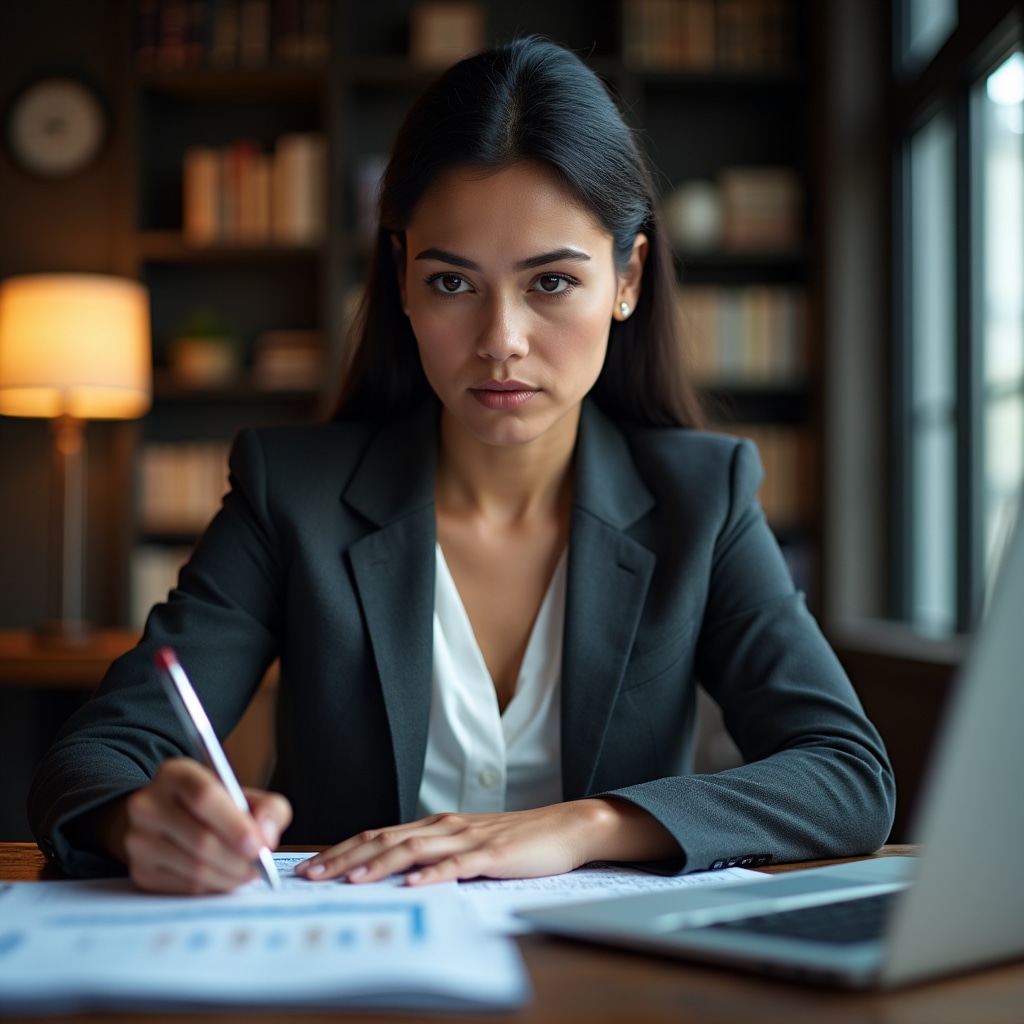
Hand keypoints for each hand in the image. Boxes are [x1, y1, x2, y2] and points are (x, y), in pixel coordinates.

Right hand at [100, 758, 291, 894]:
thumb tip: (266, 836)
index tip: (260, 845)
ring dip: (230, 876)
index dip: (235, 824)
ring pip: (194, 868)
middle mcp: (148, 804)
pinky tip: (226, 877)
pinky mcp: (140, 871)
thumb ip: (268, 807)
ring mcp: (139, 839)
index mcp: (175, 773)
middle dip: (239, 859)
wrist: (166, 819)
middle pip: (200, 839)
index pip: (204, 796)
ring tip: (248, 872)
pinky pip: (185, 887)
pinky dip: (214, 887)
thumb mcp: (243, 794)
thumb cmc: (214, 807)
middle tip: (260, 866)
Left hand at [294, 798, 678, 885]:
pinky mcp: (491, 853)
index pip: (378, 835)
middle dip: (344, 857)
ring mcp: (467, 838)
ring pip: (412, 849)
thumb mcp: (465, 844)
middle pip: (384, 840)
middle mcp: (444, 826)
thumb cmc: (514, 840)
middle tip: (310, 874)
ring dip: (378, 865)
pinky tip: (413, 884)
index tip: (310, 866)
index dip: (342, 849)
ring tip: (349, 879)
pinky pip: (456, 864)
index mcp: (434, 825)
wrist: (562, 827)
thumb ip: (432, 854)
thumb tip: (391, 874)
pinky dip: (432, 874)